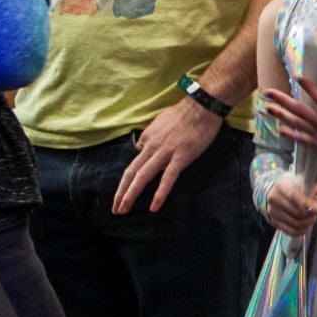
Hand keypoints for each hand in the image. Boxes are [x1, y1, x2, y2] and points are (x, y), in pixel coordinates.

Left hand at [113, 96, 223, 213]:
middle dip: (121, 192)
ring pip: (143, 176)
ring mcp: (165, 153)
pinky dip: (159, 194)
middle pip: (131, 172)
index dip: (128, 178)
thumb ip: (151, 134)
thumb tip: (144, 144)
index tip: (127, 190)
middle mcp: (151, 146)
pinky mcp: (180, 158)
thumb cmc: (184, 113)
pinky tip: (153, 207)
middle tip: (115, 208)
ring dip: (130, 195)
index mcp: (147, 138)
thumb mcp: (160, 121)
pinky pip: (167, 178)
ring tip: (123, 210)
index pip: (135, 161)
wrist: (201, 106)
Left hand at [257, 85, 316, 151]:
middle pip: (300, 111)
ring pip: (298, 125)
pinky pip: (303, 141)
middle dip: (283, 100)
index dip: (310, 88)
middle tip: (268, 92)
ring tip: (268, 108)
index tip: (298, 77)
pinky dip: (291, 135)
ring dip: (281, 116)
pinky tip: (280, 130)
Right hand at [263, 176, 316, 237]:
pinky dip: (302, 230)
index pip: (293, 196)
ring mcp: (272, 212)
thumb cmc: (295, 187)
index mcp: (281, 186)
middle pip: (296, 212)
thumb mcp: (305, 184)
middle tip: (315, 211)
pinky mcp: (274, 222)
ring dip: (307, 223)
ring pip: (295, 223)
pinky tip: (305, 225)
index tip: (316, 209)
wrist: (279, 193)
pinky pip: (291, 231)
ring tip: (312, 217)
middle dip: (310, 214)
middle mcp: (274, 199)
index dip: (305, 203)